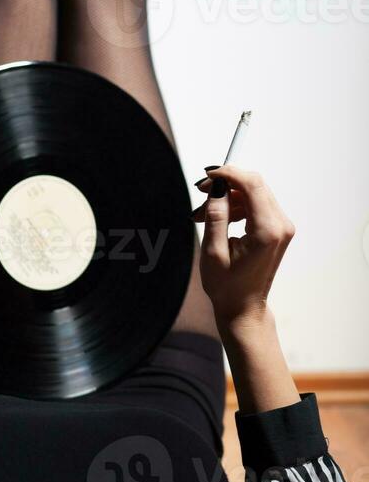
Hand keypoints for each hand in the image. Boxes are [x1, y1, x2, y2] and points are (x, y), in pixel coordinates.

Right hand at [193, 165, 294, 328]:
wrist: (243, 307)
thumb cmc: (228, 287)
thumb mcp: (213, 251)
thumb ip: (216, 214)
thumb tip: (218, 186)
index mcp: (267, 231)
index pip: (252, 184)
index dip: (228, 173)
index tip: (207, 176)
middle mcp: (280, 226)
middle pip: (254, 184)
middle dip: (225, 182)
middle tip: (201, 191)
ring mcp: (281, 227)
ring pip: (253, 192)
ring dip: (227, 196)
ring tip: (203, 212)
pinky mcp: (276, 228)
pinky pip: (255, 203)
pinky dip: (235, 204)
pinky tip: (218, 216)